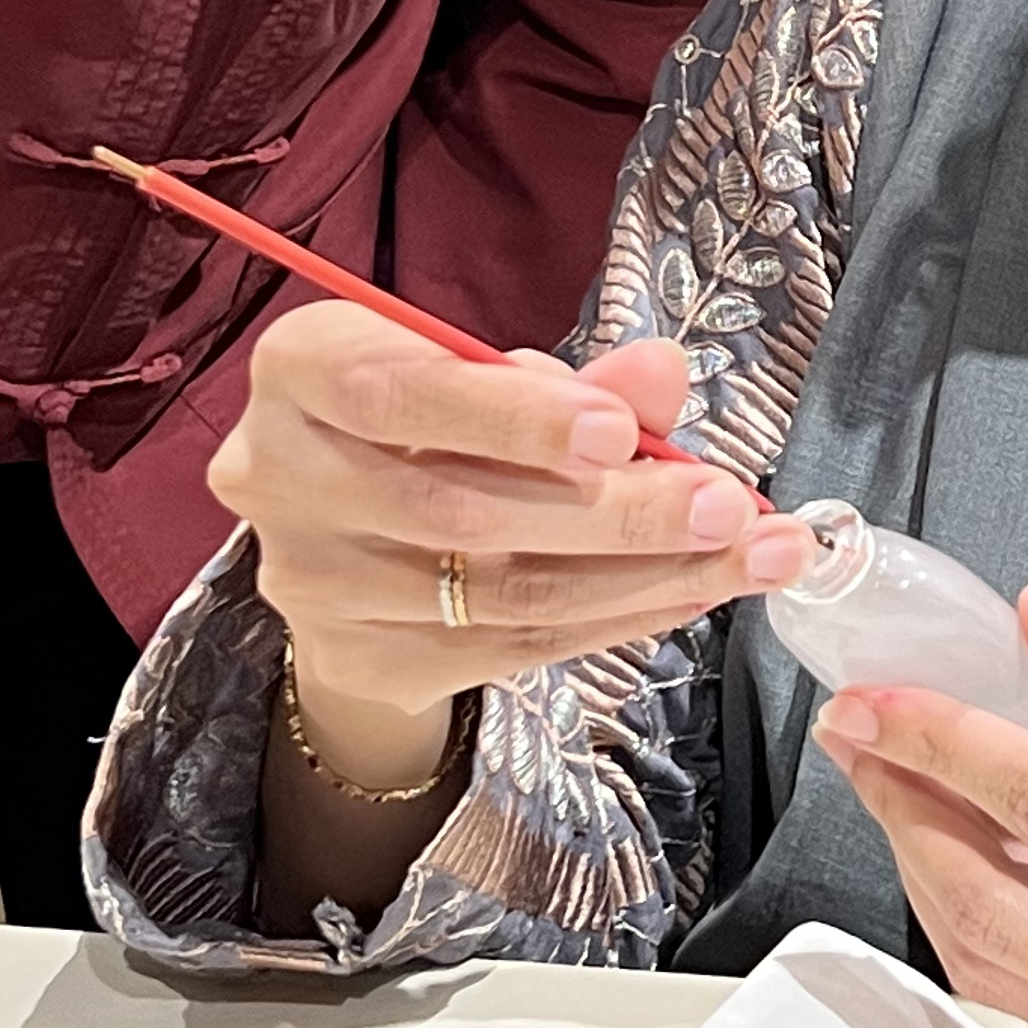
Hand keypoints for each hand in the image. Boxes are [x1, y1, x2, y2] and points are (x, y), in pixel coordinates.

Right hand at [211, 309, 814, 786]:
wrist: (351, 537)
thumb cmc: (432, 422)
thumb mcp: (492, 377)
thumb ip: (575, 380)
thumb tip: (662, 373)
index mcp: (301, 368)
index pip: (397, 390)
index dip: (511, 416)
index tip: (619, 429)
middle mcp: (279, 475)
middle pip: (463, 506)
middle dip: (619, 509)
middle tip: (731, 506)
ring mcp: (313, 582)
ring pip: (501, 590)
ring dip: (645, 574)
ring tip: (748, 553)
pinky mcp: (360, 659)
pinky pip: (513, 648)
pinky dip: (619, 617)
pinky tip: (694, 591)